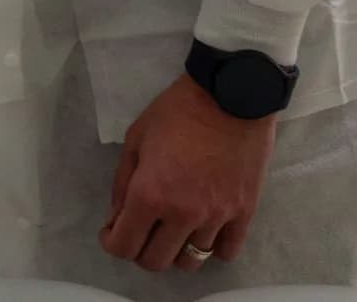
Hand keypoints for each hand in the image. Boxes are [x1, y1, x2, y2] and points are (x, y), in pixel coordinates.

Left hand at [100, 75, 276, 273]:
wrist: (231, 93)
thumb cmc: (178, 110)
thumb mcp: (136, 138)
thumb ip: (122, 183)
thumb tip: (117, 218)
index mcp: (150, 194)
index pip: (124, 246)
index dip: (112, 243)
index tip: (112, 232)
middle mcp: (182, 214)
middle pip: (155, 262)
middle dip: (140, 250)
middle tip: (142, 231)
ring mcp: (216, 217)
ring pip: (190, 262)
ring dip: (176, 251)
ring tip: (174, 231)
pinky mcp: (244, 213)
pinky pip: (226, 252)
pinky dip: (211, 248)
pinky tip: (204, 231)